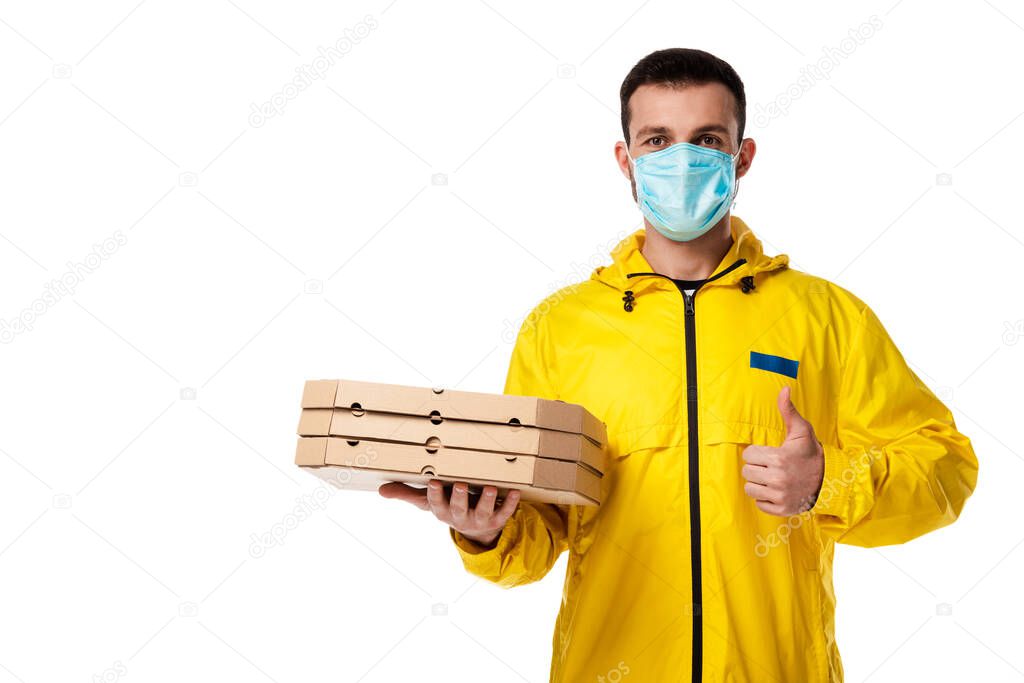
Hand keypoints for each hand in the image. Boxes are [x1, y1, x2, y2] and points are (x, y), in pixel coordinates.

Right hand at [378, 480, 520, 547]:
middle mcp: (460, 518)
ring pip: (482, 511)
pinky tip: (515, 492)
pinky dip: (509, 504)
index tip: (433, 481)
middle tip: (458, 484)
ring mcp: (479, 520)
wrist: (477, 532)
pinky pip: (504, 513)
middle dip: (458, 497)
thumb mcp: (428, 503)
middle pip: (458, 509)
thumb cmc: (449, 507)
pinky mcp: (497, 520)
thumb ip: (407, 493)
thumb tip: (381, 490)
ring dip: (486, 499)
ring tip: (490, 487)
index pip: (435, 504)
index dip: (435, 495)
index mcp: (442, 512)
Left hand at [741, 386, 823, 515]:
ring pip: (750, 488)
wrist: (829, 480)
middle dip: (756, 467)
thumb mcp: (801, 431)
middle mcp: (778, 478)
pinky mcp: (782, 509)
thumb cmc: (810, 453)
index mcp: (778, 458)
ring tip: (771, 478)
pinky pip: (759, 503)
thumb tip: (784, 389)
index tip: (768, 454)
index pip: (748, 455)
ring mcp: (780, 495)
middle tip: (770, 466)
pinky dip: (764, 498)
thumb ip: (788, 411)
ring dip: (758, 483)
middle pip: (747, 472)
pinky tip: (775, 490)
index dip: (756, 453)